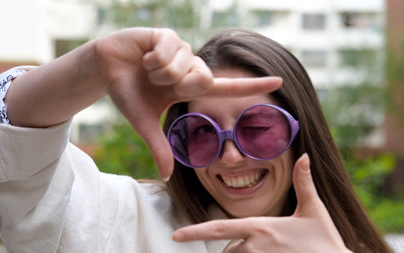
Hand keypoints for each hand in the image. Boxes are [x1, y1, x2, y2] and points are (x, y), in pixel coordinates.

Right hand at [95, 28, 281, 179]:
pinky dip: (151, 58)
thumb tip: (167, 176)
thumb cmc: (127, 93)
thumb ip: (160, 147)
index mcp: (190, 87)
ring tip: (147, 68)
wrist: (105, 69)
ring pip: (184, 66)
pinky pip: (168, 51)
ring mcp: (182, 49)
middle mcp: (191, 67)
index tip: (279, 81)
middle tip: (156, 82)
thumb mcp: (144, 122)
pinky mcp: (168, 35)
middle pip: (203, 79)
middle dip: (176, 85)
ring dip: (160, 73)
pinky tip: (144, 55)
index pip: (227, 87)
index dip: (252, 85)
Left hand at [172, 154, 351, 252]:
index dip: (195, 232)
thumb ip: (303, 183)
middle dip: (234, 250)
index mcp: (261, 227)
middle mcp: (254, 247)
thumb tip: (304, 156)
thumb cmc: (325, 241)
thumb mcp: (313, 210)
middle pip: (228, 251)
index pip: (219, 228)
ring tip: (267, 252)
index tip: (175, 235)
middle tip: (260, 249)